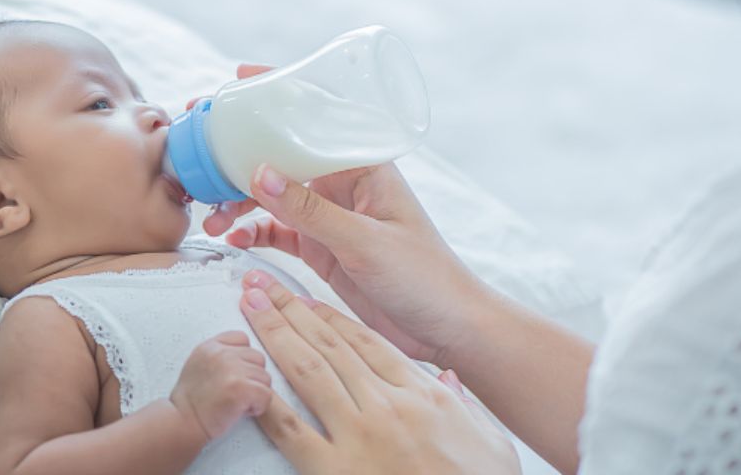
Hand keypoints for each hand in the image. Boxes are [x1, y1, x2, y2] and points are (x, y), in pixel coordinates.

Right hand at [168, 330, 272, 443]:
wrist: (182, 422)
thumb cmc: (191, 400)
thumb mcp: (198, 363)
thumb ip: (220, 354)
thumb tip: (246, 358)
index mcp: (211, 346)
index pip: (243, 339)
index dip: (243, 359)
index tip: (233, 375)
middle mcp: (222, 353)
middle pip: (258, 358)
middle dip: (252, 377)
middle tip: (236, 392)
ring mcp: (232, 369)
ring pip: (265, 378)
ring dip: (256, 393)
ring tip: (237, 402)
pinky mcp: (241, 388)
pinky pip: (267, 395)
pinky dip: (259, 407)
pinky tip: (242, 411)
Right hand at [190, 63, 491, 366]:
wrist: (446, 329)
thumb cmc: (424, 277)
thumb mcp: (365, 242)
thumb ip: (311, 211)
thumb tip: (259, 173)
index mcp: (364, 164)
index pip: (316, 117)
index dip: (277, 96)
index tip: (237, 80)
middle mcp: (344, 182)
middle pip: (283, 155)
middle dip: (240, 154)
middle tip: (197, 155)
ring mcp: (330, 215)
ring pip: (272, 195)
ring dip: (238, 201)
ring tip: (212, 217)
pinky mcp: (322, 247)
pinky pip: (276, 230)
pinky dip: (252, 232)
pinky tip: (233, 239)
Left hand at [238, 272, 520, 474]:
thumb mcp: (491, 442)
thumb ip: (464, 404)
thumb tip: (447, 378)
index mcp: (422, 394)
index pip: (367, 342)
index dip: (331, 316)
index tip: (306, 300)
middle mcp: (387, 405)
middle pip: (331, 345)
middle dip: (292, 310)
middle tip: (263, 285)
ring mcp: (359, 437)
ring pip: (308, 370)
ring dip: (274, 334)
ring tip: (251, 306)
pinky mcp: (335, 471)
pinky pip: (291, 431)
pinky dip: (267, 401)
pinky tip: (249, 379)